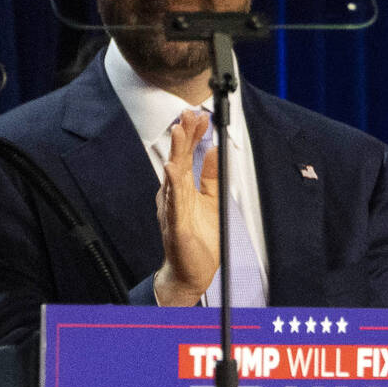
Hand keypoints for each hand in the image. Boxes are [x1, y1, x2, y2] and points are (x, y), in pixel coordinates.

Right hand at [153, 110, 222, 306]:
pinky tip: (171, 170)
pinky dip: (172, 185)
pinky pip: (173, 203)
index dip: (194, 136)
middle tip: (188, 114)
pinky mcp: (176, 225)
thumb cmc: (197, 240)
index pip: (187, 156)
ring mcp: (172, 209)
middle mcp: (173, 196)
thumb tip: (216, 151)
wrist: (190, 272)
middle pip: (178, 159)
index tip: (202, 117)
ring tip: (179, 131)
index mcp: (181, 189)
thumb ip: (212, 177)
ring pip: (173, 176)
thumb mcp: (212, 201)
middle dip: (184, 136)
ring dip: (176, 152)